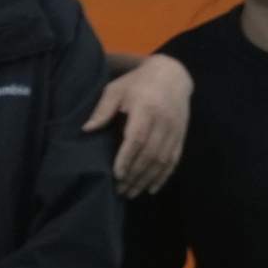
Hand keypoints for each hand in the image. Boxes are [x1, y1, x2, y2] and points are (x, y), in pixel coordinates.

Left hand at [91, 51, 192, 195]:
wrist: (172, 74)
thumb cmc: (137, 82)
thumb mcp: (116, 89)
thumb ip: (102, 110)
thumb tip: (86, 129)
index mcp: (146, 108)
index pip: (137, 138)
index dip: (127, 158)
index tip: (117, 175)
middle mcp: (163, 121)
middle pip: (150, 153)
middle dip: (135, 175)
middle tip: (120, 190)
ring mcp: (175, 130)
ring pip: (162, 160)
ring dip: (147, 179)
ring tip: (131, 193)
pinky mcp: (181, 135)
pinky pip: (174, 159)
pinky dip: (164, 176)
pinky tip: (151, 188)